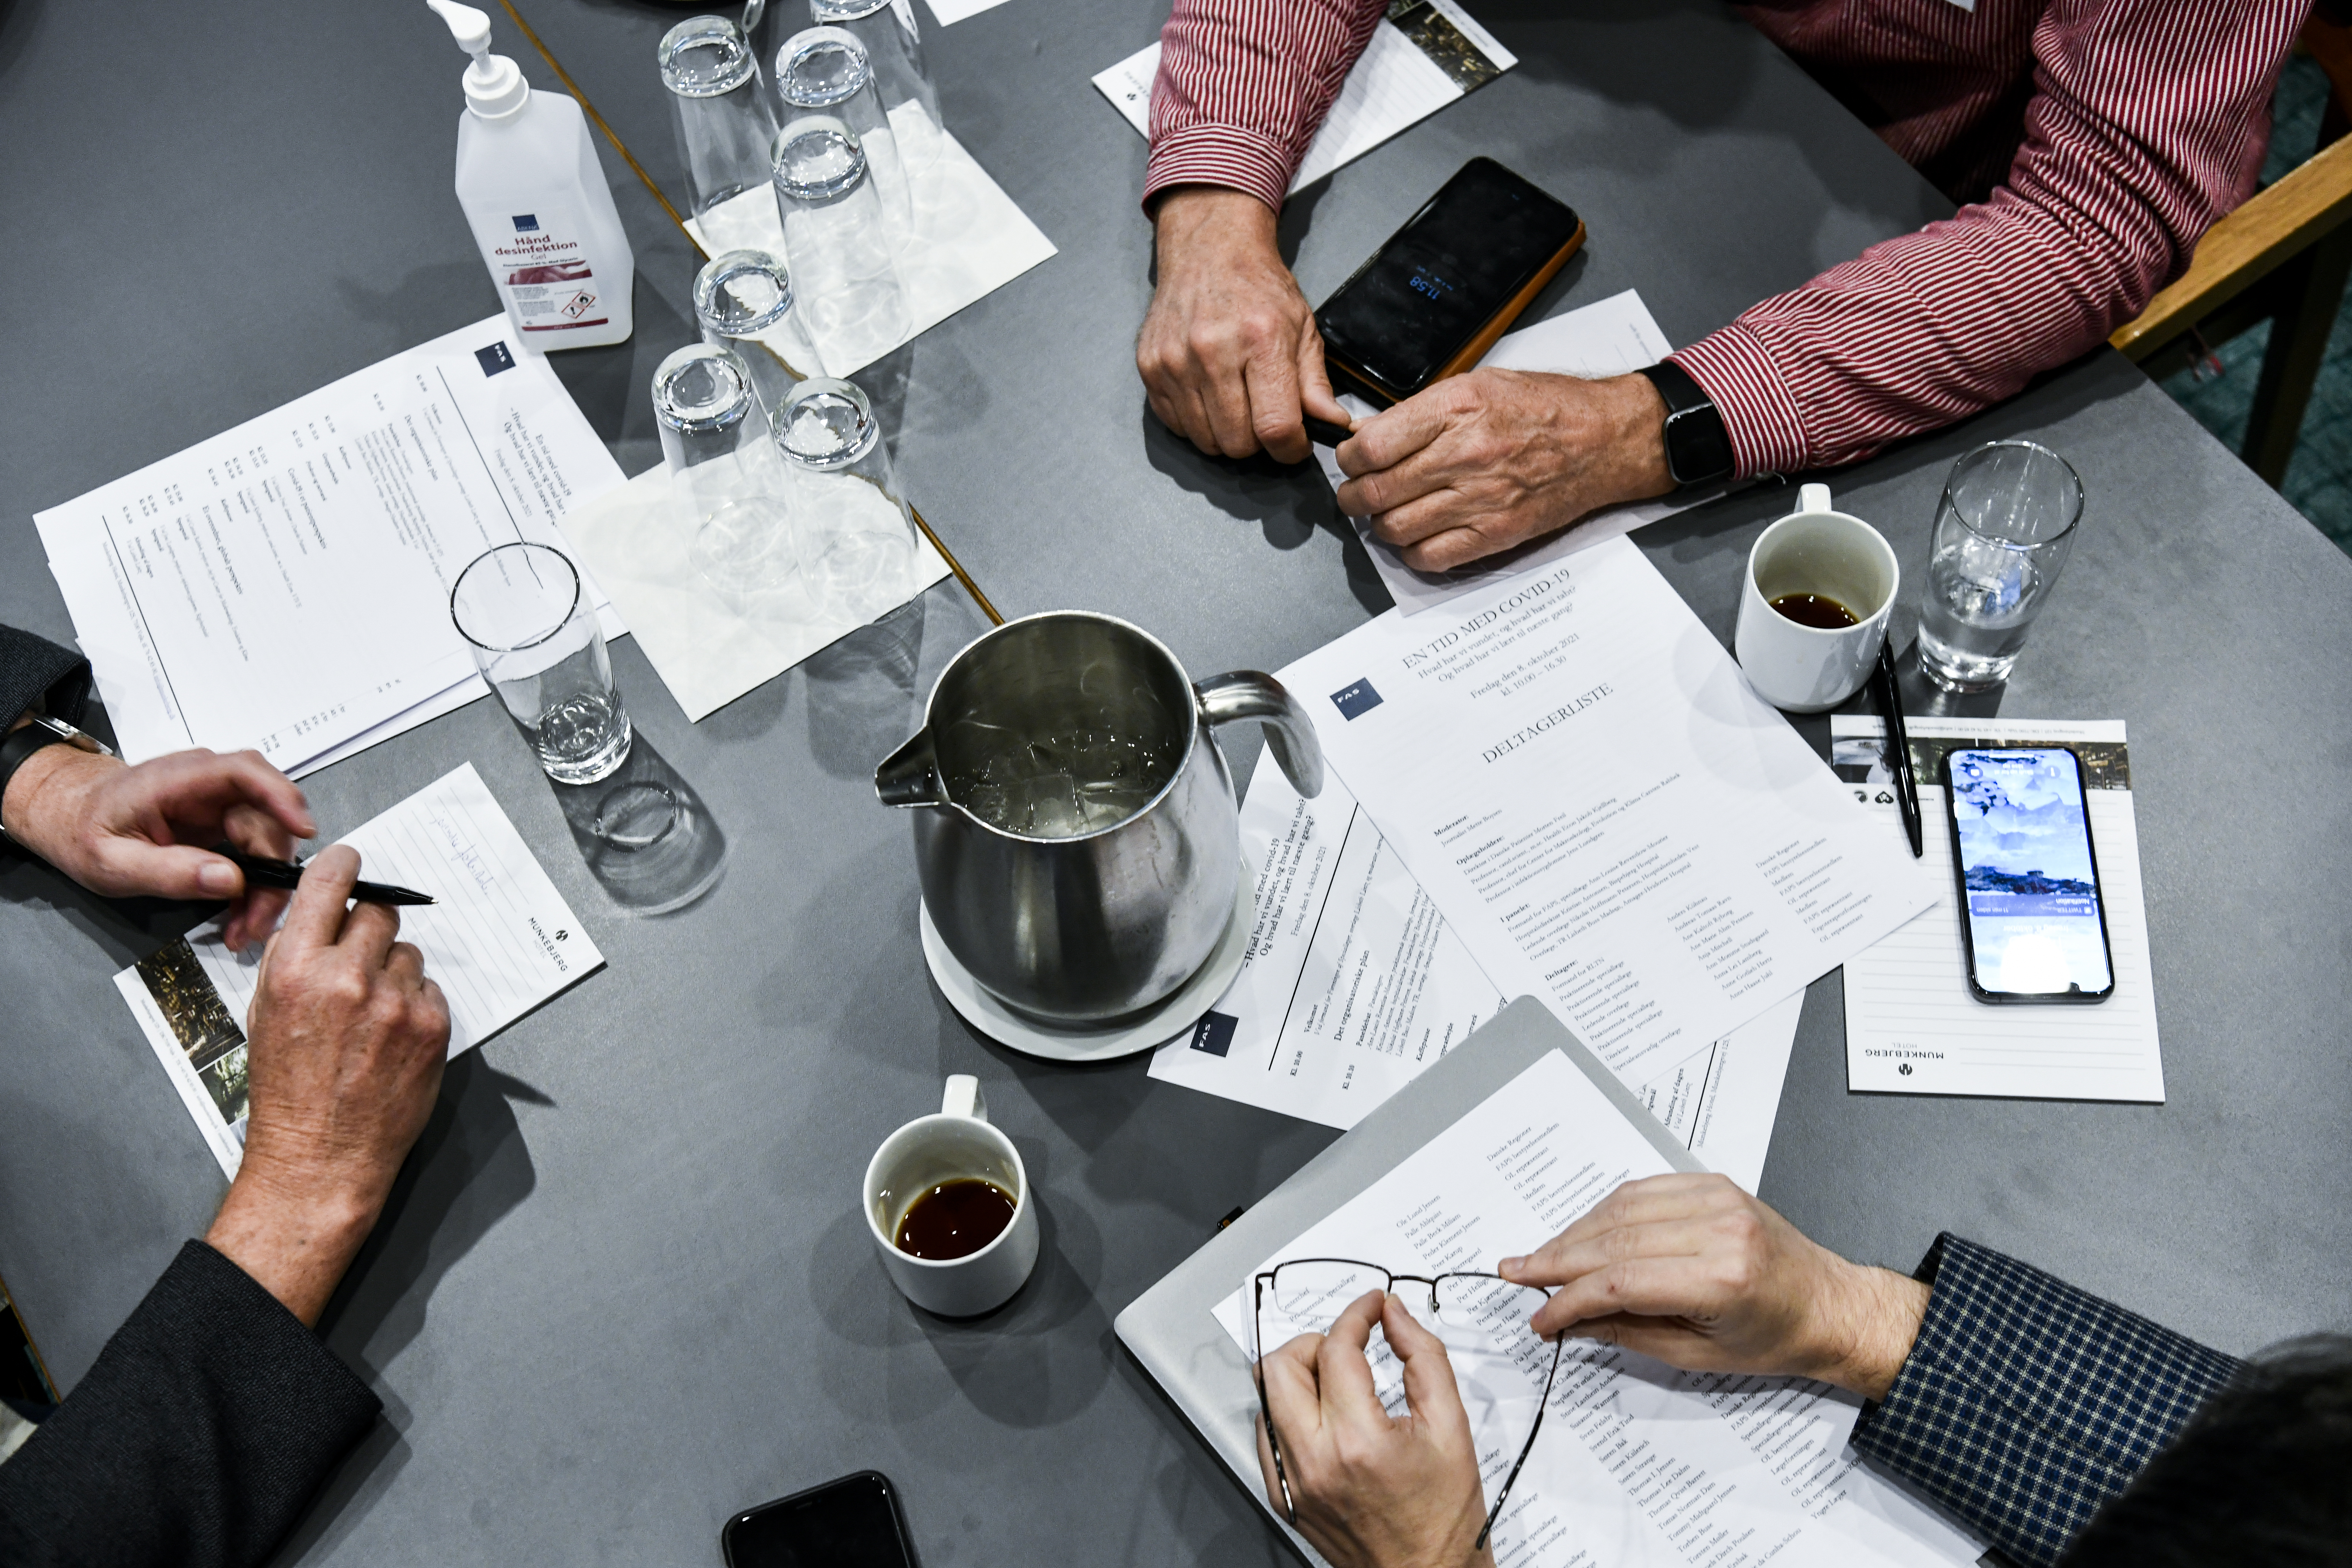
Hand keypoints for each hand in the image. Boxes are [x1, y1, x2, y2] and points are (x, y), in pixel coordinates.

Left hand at [0, 739, 314, 949]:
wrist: (70, 817)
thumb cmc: (83, 830)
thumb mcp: (111, 863)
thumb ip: (168, 871)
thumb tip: (229, 880)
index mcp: (177, 780)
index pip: (244, 773)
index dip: (281, 797)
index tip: (303, 830)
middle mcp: (207, 784)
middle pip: (266, 818)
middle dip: (272, 872)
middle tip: (258, 919)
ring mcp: (218, 803)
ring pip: (266, 840)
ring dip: (265, 886)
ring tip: (245, 926)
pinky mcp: (223, 823)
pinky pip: (254, 851)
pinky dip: (253, 886)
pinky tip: (240, 913)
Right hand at [203, 846, 449, 1324]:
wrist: (320, 1158)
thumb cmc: (286, 1091)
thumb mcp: (265, 1012)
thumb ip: (293, 957)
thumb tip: (320, 913)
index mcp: (297, 969)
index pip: (331, 883)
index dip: (344, 868)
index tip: (351, 865)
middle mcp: (349, 978)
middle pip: (381, 913)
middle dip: (370, 930)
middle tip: (361, 960)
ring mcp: (396, 1002)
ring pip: (409, 953)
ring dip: (394, 973)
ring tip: (372, 1015)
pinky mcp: (433, 1026)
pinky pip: (430, 990)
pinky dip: (415, 1005)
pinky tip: (392, 1038)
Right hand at [1138, 186, 1353, 464]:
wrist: (1208, 249)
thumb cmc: (1258, 287)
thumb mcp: (1302, 327)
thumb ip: (1315, 383)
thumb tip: (1332, 426)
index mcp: (1261, 339)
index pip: (1275, 427)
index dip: (1290, 450)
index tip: (1294, 445)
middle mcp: (1212, 351)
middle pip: (1238, 443)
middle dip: (1258, 443)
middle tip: (1263, 417)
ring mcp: (1175, 361)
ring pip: (1206, 441)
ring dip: (1226, 435)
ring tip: (1236, 403)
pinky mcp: (1150, 368)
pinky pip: (1178, 426)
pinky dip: (1197, 423)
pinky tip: (1209, 394)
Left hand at [1254, 1290, 1496, 1567]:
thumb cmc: (1445, 1519)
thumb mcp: (1452, 1427)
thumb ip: (1424, 1358)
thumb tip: (1394, 1316)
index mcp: (1358, 1442)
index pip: (1337, 1349)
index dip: (1357, 1315)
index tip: (1372, 1308)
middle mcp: (1314, 1462)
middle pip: (1280, 1366)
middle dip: (1316, 1342)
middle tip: (1349, 1347)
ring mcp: (1293, 1483)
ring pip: (1267, 1398)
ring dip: (1301, 1377)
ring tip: (1341, 1386)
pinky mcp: (1284, 1498)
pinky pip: (1267, 1436)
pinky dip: (1290, 1414)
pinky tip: (1324, 1419)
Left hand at [1334, 371, 1675, 571]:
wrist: (1603, 439)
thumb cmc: (1544, 408)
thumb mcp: (1478, 385)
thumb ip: (1423, 412)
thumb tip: (1371, 436)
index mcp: (1456, 408)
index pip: (1371, 447)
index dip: (1348, 459)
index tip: (1350, 460)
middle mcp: (1464, 454)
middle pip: (1374, 492)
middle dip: (1352, 497)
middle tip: (1354, 494)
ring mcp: (1480, 499)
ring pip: (1395, 528)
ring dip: (1379, 525)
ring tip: (1384, 514)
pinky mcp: (1495, 533)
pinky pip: (1430, 557)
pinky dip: (1412, 552)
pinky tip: (1416, 537)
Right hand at [1498, 1174, 1928, 1401]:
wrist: (1832, 1305)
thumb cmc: (1777, 1337)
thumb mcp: (1699, 1355)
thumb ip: (1629, 1332)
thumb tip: (1570, 1321)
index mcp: (1720, 1278)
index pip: (1618, 1281)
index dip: (1568, 1299)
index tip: (1540, 1318)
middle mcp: (1719, 1229)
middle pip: (1613, 1240)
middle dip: (1557, 1259)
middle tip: (1518, 1273)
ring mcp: (1717, 1199)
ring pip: (1621, 1209)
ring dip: (1575, 1232)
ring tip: (1543, 1256)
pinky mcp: (1715, 1184)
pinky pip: (1644, 1190)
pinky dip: (1607, 1211)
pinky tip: (1584, 1231)